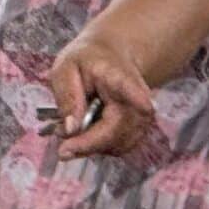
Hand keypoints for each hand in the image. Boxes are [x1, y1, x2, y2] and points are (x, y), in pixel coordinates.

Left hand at [46, 38, 157, 159]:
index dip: (139, 98)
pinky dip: (100, 147)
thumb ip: (67, 96)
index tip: (146, 106)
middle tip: (61, 149)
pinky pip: (120, 147)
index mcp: (119, 77)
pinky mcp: (140, 130)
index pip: (132, 88)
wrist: (112, 59)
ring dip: (92, 147)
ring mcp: (142, 117)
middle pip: (118, 130)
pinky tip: (87, 135)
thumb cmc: (86, 62)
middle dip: (88, 144)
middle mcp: (139, 99)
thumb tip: (71, 130)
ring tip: (72, 133)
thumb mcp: (65, 69)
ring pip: (119, 145)